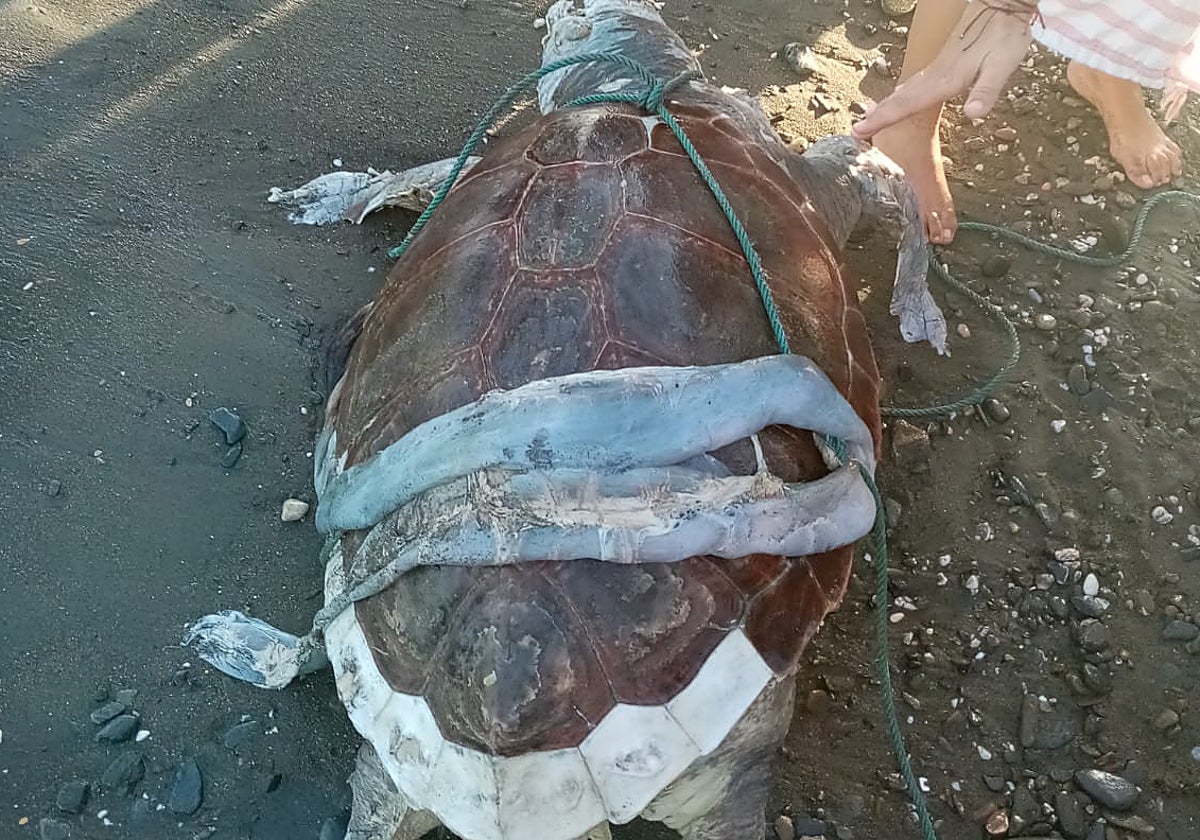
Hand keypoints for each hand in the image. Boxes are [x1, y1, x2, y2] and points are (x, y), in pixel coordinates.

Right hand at [852, 1, 1037, 138]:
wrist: (1001, 4)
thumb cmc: (1003, 34)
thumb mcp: (1001, 66)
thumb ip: (986, 90)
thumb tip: (972, 115)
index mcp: (946, 80)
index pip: (908, 105)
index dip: (883, 120)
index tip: (859, 131)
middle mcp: (936, 74)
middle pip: (900, 99)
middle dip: (878, 116)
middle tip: (855, 130)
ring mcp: (937, 67)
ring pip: (905, 90)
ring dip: (886, 105)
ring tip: (869, 117)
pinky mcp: (943, 61)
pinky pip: (914, 82)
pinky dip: (901, 94)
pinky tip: (898, 96)